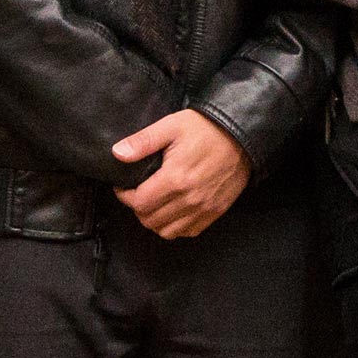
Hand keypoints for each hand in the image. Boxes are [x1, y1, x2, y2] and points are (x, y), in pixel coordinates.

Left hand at [112, 107, 251, 238]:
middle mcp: (189, 199)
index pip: (139, 202)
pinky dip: (176, 226)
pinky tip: (174, 211)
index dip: (125, 196)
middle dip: (138, 208)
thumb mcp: (171, 126)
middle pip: (150, 220)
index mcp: (175, 178)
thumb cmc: (205, 129)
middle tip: (138, 193)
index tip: (124, 187)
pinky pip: (189, 232)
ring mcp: (204, 208)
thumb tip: (117, 153)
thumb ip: (143, 141)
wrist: (240, 134)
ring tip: (154, 204)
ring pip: (167, 231)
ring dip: (155, 220)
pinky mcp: (215, 211)